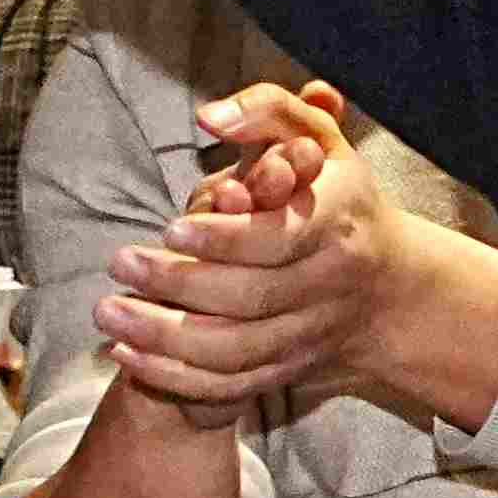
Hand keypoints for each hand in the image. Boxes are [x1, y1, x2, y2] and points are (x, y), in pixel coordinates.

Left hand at [92, 87, 404, 418]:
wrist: (387, 286)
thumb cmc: (336, 195)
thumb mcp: (317, 137)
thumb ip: (267, 110)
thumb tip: (209, 116)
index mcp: (337, 222)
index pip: (280, 238)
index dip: (223, 239)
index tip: (168, 227)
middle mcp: (327, 284)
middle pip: (251, 298)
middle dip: (178, 285)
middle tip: (119, 263)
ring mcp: (308, 334)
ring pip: (235, 351)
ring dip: (164, 338)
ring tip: (109, 313)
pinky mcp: (287, 370)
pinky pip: (230, 386)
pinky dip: (176, 378)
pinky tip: (128, 353)